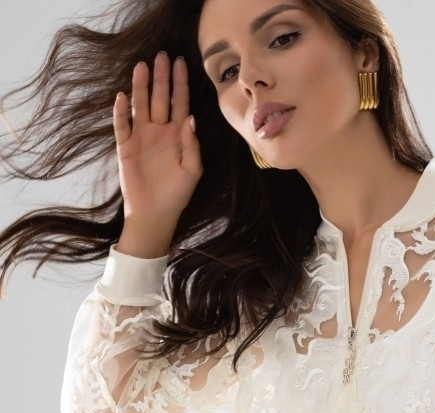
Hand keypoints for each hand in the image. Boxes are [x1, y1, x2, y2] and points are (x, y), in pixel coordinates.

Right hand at [112, 52, 202, 229]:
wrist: (155, 214)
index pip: (181, 104)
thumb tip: (190, 118)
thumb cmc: (177, 194)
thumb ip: (192, 145)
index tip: (181, 63)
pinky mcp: (125, 147)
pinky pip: (122, 125)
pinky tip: (121, 97)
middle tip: (161, 55)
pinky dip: (121, 112)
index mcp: (178, 136)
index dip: (180, 84)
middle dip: (161, 78)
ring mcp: (141, 137)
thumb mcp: (192, 171)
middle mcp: (160, 132)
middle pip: (160, 98)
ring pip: (140, 106)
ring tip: (141, 66)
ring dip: (140, 87)